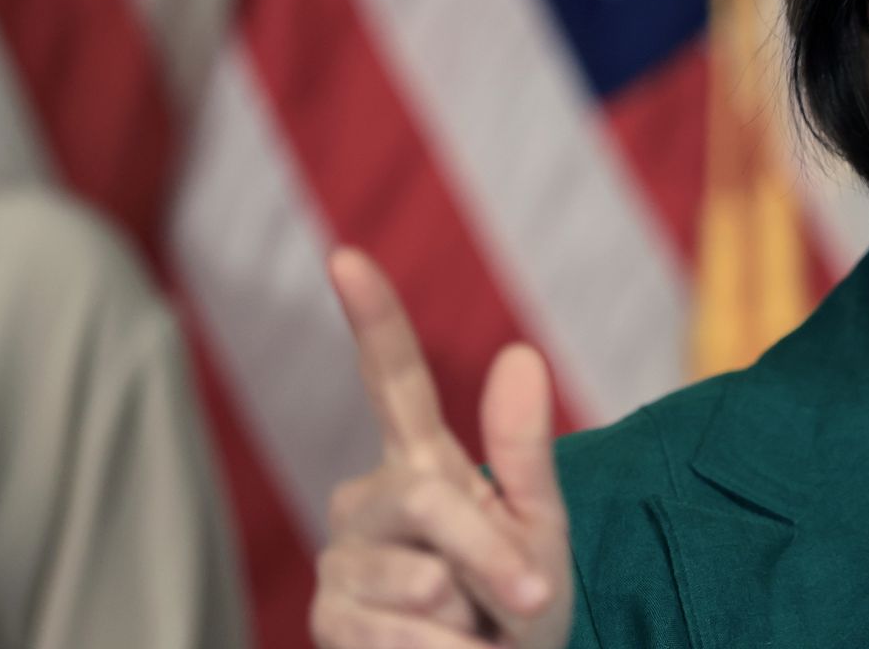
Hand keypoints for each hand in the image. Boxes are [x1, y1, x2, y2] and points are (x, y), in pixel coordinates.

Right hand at [311, 249, 572, 647]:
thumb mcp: (541, 526)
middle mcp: (366, 500)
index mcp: (421, 463)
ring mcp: (340, 561)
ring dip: (472, 618)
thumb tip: (520, 353)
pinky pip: (398, 634)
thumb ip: (522, 450)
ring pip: (418, 577)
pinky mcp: (327, 621)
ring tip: (473, 631)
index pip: (394, 381)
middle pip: (428, 503)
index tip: (345, 257)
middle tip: (530, 599)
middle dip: (492, 558)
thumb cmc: (519, 605)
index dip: (371, 318)